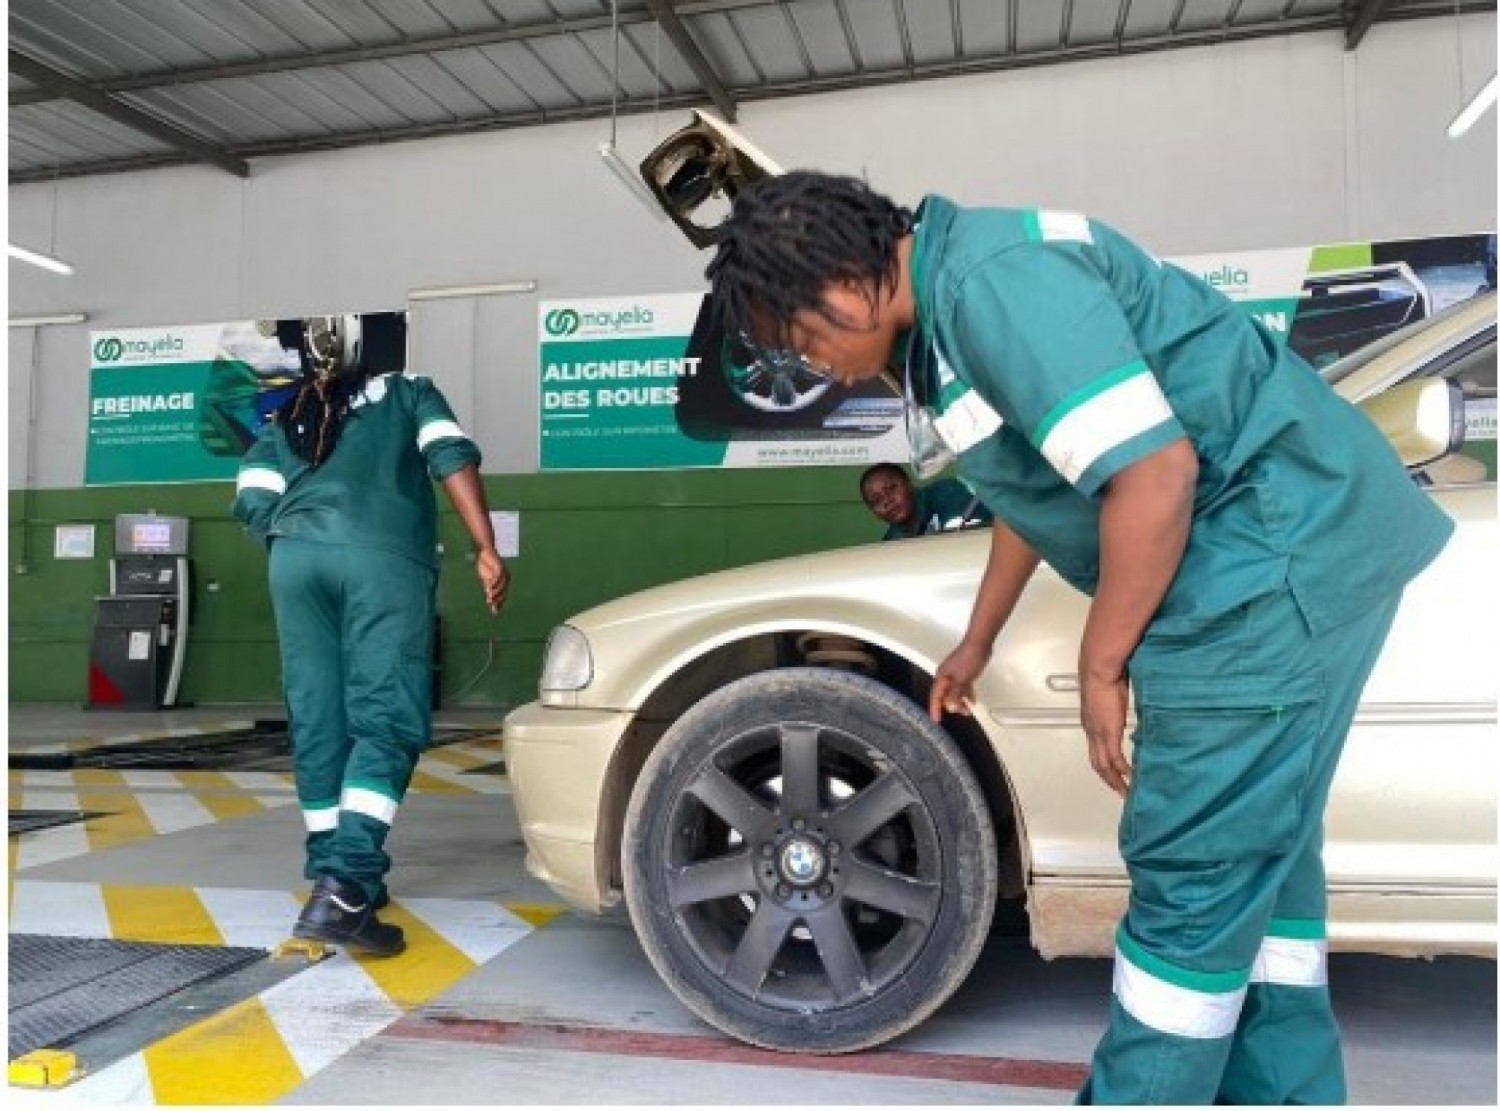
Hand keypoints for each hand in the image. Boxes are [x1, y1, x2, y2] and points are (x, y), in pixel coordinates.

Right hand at [475, 549, 508, 614]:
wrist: (484, 552)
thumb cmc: (485, 565)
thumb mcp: (486, 579)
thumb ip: (488, 589)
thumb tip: (489, 600)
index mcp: (503, 581)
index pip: (502, 595)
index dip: (499, 603)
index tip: (495, 612)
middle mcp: (506, 578)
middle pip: (503, 592)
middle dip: (498, 600)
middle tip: (492, 608)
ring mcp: (504, 572)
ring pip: (501, 585)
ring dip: (496, 593)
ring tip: (490, 600)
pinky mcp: (500, 566)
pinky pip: (498, 577)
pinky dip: (494, 583)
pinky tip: (489, 589)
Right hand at [929, 640, 991, 720]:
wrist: (979, 643)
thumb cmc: (969, 657)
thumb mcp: (962, 679)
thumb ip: (955, 694)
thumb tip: (950, 707)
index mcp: (942, 677)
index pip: (936, 697)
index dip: (935, 709)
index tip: (936, 720)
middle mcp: (946, 677)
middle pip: (945, 696)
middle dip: (953, 706)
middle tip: (963, 712)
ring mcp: (954, 674)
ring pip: (954, 693)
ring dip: (961, 701)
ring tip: (969, 709)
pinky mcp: (963, 673)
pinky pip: (962, 688)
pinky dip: (966, 694)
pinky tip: (972, 700)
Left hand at [1081, 669, 1131, 795]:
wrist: (1099, 669)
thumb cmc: (1105, 674)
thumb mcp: (1111, 694)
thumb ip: (1115, 705)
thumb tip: (1123, 707)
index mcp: (1091, 722)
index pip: (1096, 749)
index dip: (1104, 763)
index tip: (1113, 773)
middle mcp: (1092, 731)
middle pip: (1097, 762)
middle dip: (1108, 778)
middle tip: (1120, 790)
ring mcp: (1099, 733)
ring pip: (1103, 764)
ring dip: (1114, 780)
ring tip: (1126, 791)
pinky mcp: (1108, 732)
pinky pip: (1114, 758)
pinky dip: (1122, 770)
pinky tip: (1131, 777)